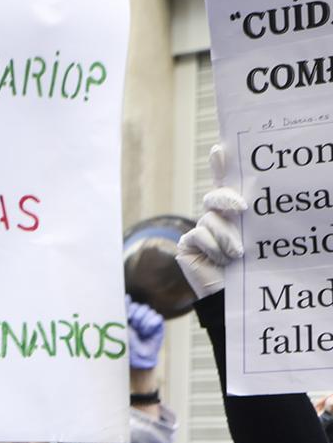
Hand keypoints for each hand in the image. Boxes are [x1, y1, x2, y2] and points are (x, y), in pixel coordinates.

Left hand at [124, 296, 164, 371]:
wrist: (136, 358)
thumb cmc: (125, 345)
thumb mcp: (122, 327)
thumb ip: (123, 311)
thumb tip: (127, 297)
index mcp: (128, 317)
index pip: (131, 304)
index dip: (130, 308)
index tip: (127, 316)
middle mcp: (139, 318)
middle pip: (140, 306)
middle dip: (136, 316)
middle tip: (134, 326)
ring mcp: (148, 321)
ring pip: (148, 311)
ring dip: (142, 322)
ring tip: (140, 332)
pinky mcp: (158, 326)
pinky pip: (156, 317)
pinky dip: (150, 325)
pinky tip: (147, 332)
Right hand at [176, 144, 245, 297]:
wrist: (236, 294)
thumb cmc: (253, 264)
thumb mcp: (255, 234)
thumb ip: (246, 214)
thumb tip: (242, 197)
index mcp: (235, 211)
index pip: (227, 182)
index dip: (220, 164)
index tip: (220, 148)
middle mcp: (216, 217)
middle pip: (216, 196)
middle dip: (225, 198)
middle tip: (242, 209)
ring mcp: (200, 229)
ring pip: (210, 218)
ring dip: (225, 236)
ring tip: (237, 254)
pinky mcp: (188, 244)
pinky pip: (198, 234)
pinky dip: (212, 246)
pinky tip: (221, 260)